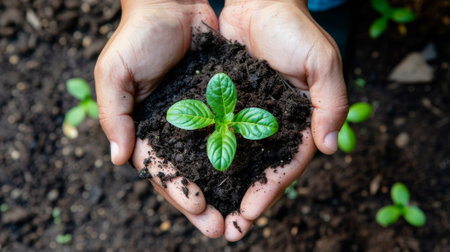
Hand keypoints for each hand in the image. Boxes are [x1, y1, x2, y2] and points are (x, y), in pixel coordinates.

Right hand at [94, 0, 223, 237]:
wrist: (172, 5)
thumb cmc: (137, 37)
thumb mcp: (114, 74)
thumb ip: (114, 116)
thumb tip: (118, 159)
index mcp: (147, 131)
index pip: (162, 170)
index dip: (178, 190)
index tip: (198, 207)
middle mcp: (174, 132)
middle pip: (191, 176)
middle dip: (206, 206)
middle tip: (225, 230)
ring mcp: (199, 120)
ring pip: (214, 163)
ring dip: (227, 191)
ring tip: (243, 216)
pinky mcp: (220, 106)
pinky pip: (232, 136)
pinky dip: (242, 157)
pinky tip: (256, 177)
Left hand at [219, 0, 347, 239]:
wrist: (259, 2)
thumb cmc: (294, 28)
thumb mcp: (322, 61)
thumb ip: (330, 103)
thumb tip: (331, 147)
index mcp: (299, 121)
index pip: (286, 164)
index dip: (269, 190)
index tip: (248, 213)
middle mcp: (272, 125)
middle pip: (259, 170)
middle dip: (244, 200)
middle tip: (226, 230)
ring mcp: (248, 117)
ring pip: (235, 160)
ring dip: (223, 187)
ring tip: (207, 213)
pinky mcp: (226, 104)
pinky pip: (216, 135)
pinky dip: (206, 156)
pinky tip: (192, 175)